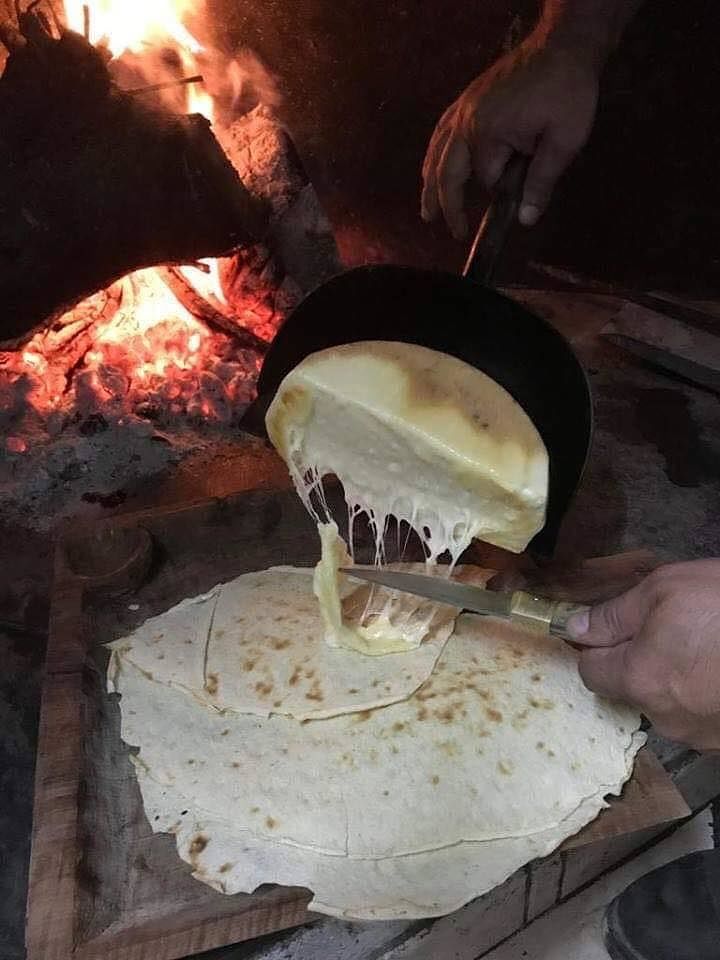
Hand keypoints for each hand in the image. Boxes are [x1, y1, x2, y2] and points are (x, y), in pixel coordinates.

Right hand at [421, 39, 599, 237]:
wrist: (562, 44)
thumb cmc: (568, 91)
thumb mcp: (564, 139)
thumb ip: (543, 180)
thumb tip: (526, 219)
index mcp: (488, 134)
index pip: (487, 180)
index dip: (500, 193)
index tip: (516, 202)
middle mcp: (466, 123)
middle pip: (448, 172)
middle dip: (447, 205)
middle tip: (454, 232)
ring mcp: (462, 109)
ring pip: (438, 153)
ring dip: (430, 184)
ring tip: (427, 211)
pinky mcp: (466, 99)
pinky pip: (441, 132)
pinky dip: (434, 154)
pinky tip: (430, 168)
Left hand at [567, 561, 719, 750]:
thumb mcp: (665, 590)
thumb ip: (614, 614)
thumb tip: (576, 629)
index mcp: (640, 679)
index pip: (589, 672)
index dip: (595, 647)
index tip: (608, 629)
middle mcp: (665, 717)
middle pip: (629, 689)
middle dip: (639, 661)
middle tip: (670, 628)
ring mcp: (700, 734)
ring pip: (666, 703)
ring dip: (675, 679)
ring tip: (706, 647)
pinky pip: (700, 715)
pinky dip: (705, 694)